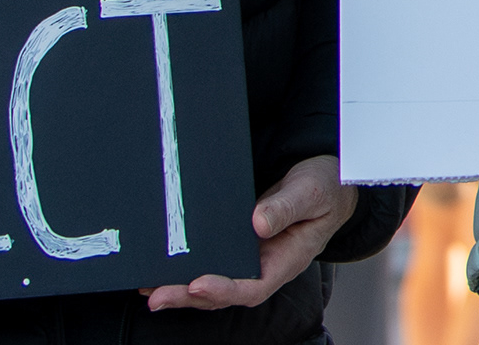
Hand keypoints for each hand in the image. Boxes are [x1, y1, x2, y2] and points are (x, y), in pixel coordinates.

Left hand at [146, 153, 347, 310]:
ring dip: (181, 290)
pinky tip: (161, 271)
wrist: (327, 182)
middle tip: (159, 295)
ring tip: (151, 289)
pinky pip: (210, 263)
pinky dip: (185, 271)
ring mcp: (250, 258)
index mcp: (287, 259)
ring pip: (212, 283)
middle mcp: (265, 265)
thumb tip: (259, 223)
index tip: (199, 284)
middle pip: (225, 292)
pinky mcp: (237, 246)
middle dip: (189, 296)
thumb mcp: (312, 192)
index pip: (254, 286)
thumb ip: (287, 207)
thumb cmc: (325, 189)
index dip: (225, 289)